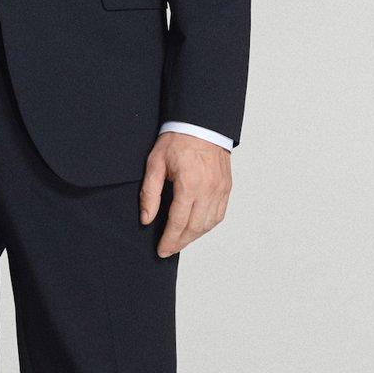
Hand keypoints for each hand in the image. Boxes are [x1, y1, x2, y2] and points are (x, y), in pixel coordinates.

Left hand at [139, 131, 231, 256]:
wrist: (201, 123)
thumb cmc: (177, 140)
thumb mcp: (155, 162)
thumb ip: (150, 192)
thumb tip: (146, 218)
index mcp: (189, 183)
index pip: (178, 222)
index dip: (169, 239)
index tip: (161, 250)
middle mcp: (208, 189)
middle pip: (195, 227)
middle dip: (180, 242)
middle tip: (168, 250)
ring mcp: (220, 189)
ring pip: (209, 224)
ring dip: (194, 236)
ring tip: (180, 241)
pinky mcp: (227, 187)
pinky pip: (219, 214)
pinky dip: (208, 225)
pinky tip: (197, 228)